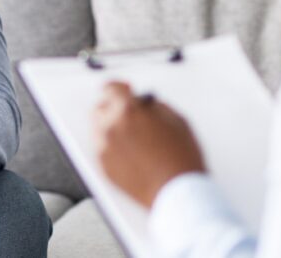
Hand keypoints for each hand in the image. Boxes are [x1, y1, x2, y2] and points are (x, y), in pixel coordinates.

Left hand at [93, 81, 205, 207]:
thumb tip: (145, 103)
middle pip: (100, 108)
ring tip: (132, 134)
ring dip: (111, 126)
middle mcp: (110, 128)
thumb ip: (156, 106)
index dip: (120, 87)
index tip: (126, 89)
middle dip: (114, 107)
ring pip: (99, 129)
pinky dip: (112, 145)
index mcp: (127, 111)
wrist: (177, 193)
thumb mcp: (177, 120)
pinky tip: (130, 151)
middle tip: (129, 113)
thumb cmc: (181, 159)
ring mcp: (104, 149)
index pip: (111, 88)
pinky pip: (101, 148)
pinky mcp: (104, 167)